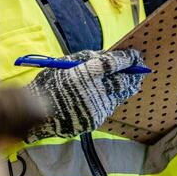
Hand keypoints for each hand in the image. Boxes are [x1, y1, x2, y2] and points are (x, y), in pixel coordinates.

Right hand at [24, 49, 145, 140]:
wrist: (37, 115)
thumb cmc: (48, 85)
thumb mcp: (63, 64)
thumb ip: (86, 58)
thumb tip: (107, 56)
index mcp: (84, 74)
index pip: (113, 63)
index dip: (126, 58)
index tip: (134, 55)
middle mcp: (93, 92)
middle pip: (122, 81)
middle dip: (133, 74)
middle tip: (139, 69)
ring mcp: (95, 108)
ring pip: (118, 95)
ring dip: (125, 87)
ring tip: (132, 81)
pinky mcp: (95, 120)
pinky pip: (108, 106)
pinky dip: (112, 99)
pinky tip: (111, 95)